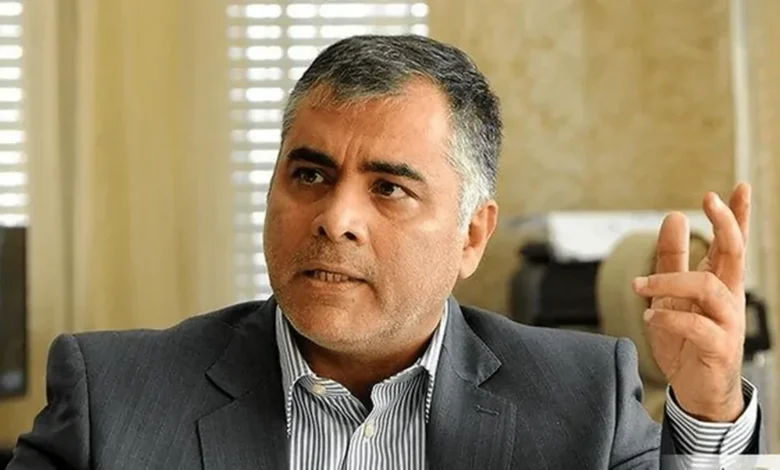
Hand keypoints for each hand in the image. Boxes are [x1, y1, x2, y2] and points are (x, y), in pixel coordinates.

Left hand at [632, 183, 750, 421]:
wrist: (696, 389)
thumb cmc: (686, 340)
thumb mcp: (672, 294)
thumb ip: (672, 258)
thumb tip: (676, 217)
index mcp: (719, 283)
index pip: (733, 244)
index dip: (737, 216)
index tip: (737, 187)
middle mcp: (729, 298)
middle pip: (735, 255)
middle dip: (725, 225)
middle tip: (707, 200)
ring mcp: (728, 323)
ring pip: (710, 288)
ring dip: (670, 281)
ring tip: (639, 285)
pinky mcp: (718, 347)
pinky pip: (697, 326)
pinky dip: (669, 318)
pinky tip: (649, 316)